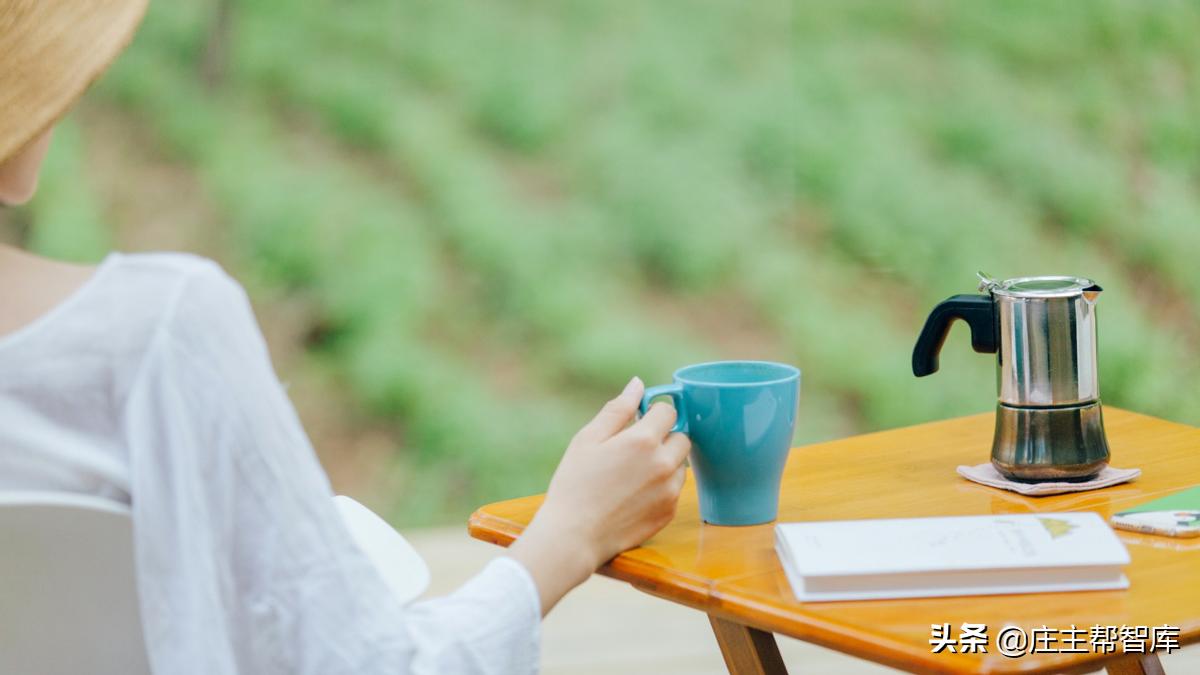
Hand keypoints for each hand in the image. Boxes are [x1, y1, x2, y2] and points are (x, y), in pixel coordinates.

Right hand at [507, 377, 689, 614]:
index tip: (640, 421)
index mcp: (643, 440)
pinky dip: (662, 486)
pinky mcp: (669, 511)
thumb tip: (637, 384)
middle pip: (681, 437)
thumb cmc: (575, 484)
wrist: (574, 535)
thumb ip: (617, 409)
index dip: (653, 413)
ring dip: (666, 461)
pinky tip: (635, 493)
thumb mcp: (588, 439)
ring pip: (681, 464)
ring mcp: (670, 490)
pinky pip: (675, 488)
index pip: (668, 411)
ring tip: (633, 474)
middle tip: (636, 449)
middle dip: (664, 437)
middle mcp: (664, 463)